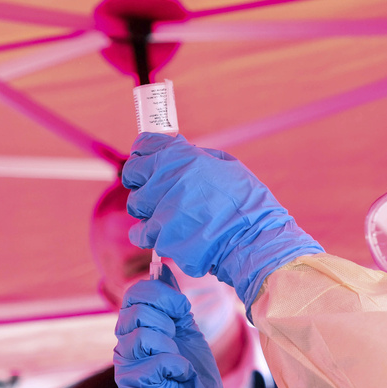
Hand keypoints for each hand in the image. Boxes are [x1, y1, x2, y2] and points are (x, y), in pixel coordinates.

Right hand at [113, 265, 245, 387]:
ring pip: (142, 333)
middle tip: (177, 339)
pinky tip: (180, 376)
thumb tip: (162, 267)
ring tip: (178, 360)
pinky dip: (176, 366)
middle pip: (136, 310)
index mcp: (135, 328)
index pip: (135, 294)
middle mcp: (124, 345)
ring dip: (170, 345)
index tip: (181, 308)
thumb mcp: (186, 329)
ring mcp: (125, 367)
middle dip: (167, 320)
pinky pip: (154, 360)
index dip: (161, 294)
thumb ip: (172, 302)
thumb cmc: (194, 375)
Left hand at [122, 133, 322, 317]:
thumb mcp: (227, 166)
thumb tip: (179, 150)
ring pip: (135, 206)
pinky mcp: (160, 238)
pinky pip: (142, 234)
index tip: (147, 159)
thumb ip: (197, 157)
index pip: (145, 145)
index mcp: (182, 157)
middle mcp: (166, 180)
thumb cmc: (247, 204)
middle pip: (133, 175)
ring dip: (147, 210)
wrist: (254, 241)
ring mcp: (161, 210)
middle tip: (155, 190)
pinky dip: (151, 235)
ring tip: (167, 216)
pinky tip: (167, 234)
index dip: (144, 152)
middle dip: (141, 181)